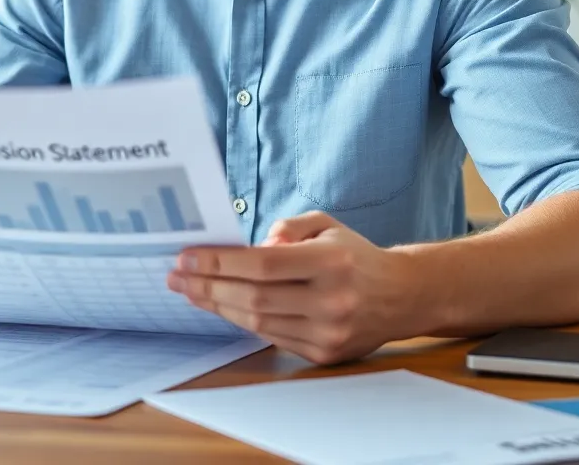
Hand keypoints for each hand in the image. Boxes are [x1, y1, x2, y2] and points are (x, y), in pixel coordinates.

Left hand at [167, 211, 414, 364]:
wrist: (402, 296)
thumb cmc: (355, 254)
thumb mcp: (326, 224)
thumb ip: (288, 226)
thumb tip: (253, 245)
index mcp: (331, 261)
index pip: (263, 265)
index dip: (220, 263)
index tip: (187, 257)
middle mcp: (332, 300)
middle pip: (254, 297)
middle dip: (208, 287)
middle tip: (176, 277)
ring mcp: (329, 332)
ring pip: (258, 322)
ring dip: (218, 306)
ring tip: (191, 292)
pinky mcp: (325, 354)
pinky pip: (273, 337)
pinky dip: (244, 321)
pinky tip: (223, 306)